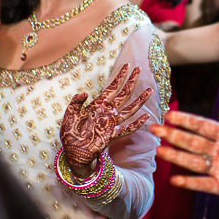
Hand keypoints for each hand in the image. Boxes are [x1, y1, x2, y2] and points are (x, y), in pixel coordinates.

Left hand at [59, 64, 153, 178]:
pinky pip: (127, 128)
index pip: (112, 87)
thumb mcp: (69, 115)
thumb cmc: (70, 134)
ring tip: (149, 90)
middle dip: (131, 81)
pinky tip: (146, 117)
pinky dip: (137, 123)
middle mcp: (107, 112)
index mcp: (98, 105)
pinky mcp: (112, 135)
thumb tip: (85, 92)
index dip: (119, 76)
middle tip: (139, 69)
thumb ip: (75, 102)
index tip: (128, 66)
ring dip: (139, 99)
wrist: (73, 153)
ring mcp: (111, 123)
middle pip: (123, 94)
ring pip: (129, 109)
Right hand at [151, 87, 218, 202]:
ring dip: (176, 157)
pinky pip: (204, 185)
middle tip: (154, 129)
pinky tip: (174, 181)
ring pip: (193, 162)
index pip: (203, 126)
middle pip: (192, 142)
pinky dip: (190, 183)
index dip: (186, 120)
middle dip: (173, 135)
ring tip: (158, 151)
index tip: (169, 114)